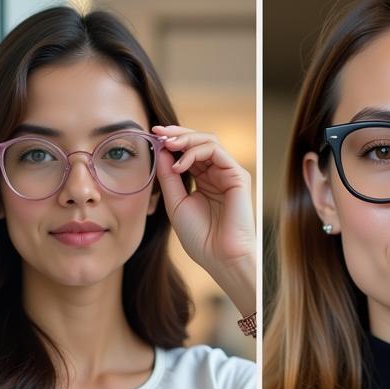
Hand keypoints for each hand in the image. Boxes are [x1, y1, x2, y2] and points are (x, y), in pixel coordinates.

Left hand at [154, 125, 255, 318]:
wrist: (219, 256)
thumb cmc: (199, 236)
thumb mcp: (175, 203)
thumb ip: (169, 177)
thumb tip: (160, 151)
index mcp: (204, 179)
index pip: (189, 151)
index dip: (172, 141)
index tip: (152, 135)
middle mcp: (217, 172)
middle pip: (199, 140)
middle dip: (177, 133)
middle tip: (157, 132)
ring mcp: (228, 172)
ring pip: (208, 140)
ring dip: (185, 139)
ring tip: (167, 144)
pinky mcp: (237, 174)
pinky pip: (216, 151)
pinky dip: (195, 152)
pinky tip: (179, 164)